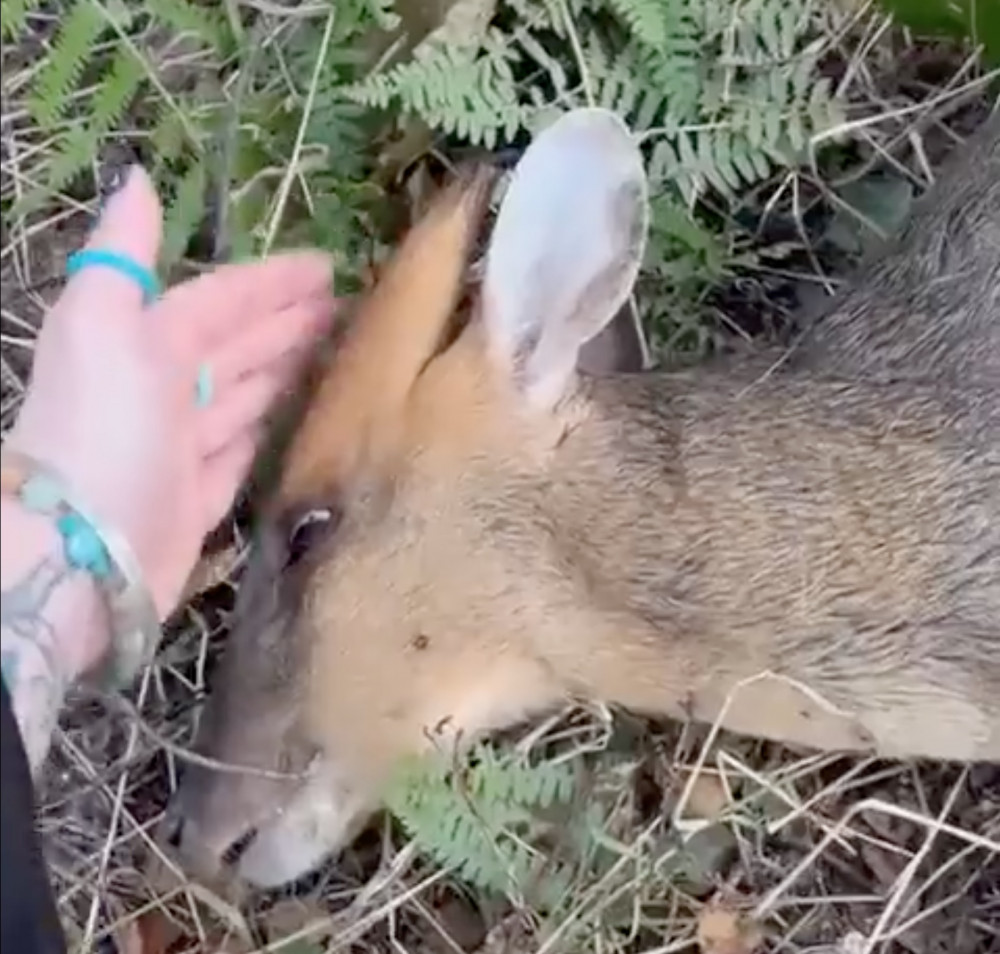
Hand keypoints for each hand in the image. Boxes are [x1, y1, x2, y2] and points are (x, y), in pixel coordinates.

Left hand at [6, 166, 334, 625]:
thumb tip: (136, 178)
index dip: (270, 282)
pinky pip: (244, 452)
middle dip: (288, 321)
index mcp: (145, 343)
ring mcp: (184, 448)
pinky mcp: (201, 500)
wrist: (79, 556)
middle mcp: (165, 391)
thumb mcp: (103, 326)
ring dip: (284, 370)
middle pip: (237, 346)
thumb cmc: (101, 430)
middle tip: (350, 305)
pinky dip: (269, 430)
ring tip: (338, 350)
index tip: (328, 266)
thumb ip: (121, 256)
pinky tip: (298, 417)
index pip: (221, 300)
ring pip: (245, 397)